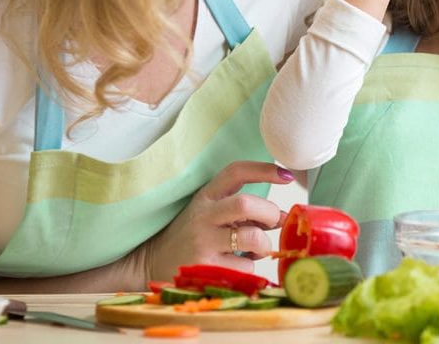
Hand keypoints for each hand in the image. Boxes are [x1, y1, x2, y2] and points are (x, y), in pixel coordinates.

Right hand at [137, 161, 292, 283]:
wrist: (151, 263)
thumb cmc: (191, 236)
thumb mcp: (209, 213)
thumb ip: (242, 211)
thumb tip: (282, 217)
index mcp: (206, 196)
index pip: (235, 172)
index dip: (263, 169)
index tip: (286, 175)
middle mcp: (203, 216)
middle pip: (246, 203)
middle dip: (269, 212)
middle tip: (274, 222)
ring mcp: (203, 242)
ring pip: (252, 238)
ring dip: (264, 245)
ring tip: (256, 249)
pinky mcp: (205, 268)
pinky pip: (245, 266)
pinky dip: (251, 267)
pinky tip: (237, 266)